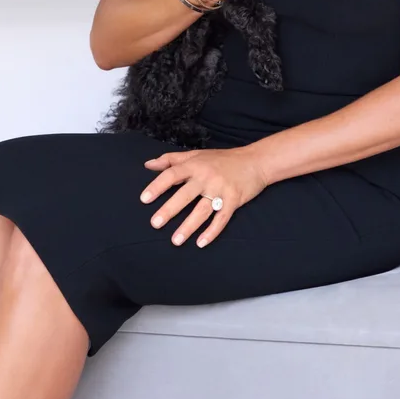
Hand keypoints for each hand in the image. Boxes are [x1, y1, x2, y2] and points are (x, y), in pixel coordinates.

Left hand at [139, 146, 267, 247]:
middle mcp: (206, 177)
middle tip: (155, 224)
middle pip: (185, 194)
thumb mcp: (196, 155)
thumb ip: (171, 160)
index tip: (144, 199)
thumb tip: (148, 165)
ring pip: (202, 210)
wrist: (255, 161)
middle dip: (169, 210)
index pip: (172, 174)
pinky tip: (201, 243)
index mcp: (195, 165)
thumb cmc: (222, 159)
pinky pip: (222, 218)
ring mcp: (221, 189)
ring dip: (188, 226)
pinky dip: (212, 232)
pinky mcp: (234, 200)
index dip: (157, 186)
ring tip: (175, 241)